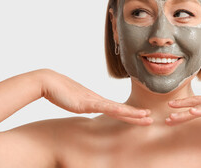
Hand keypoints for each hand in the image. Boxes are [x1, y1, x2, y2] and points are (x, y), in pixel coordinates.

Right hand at [37, 69, 151, 125]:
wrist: (49, 82)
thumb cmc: (59, 91)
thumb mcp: (74, 102)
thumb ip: (83, 105)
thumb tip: (88, 108)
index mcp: (96, 101)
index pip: (117, 109)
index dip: (130, 113)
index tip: (141, 116)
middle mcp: (98, 100)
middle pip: (121, 109)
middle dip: (136, 115)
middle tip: (151, 118)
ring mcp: (93, 101)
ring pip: (117, 108)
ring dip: (132, 113)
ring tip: (146, 116)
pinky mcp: (86, 102)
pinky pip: (104, 107)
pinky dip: (116, 110)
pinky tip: (125, 112)